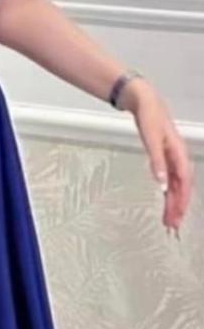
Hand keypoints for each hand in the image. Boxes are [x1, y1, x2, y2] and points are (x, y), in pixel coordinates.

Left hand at [121, 79, 194, 239]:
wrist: (145, 101)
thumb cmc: (150, 116)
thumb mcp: (151, 138)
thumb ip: (156, 161)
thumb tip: (160, 183)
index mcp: (179, 154)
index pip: (183, 184)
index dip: (181, 202)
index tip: (176, 217)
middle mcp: (178, 158)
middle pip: (181, 188)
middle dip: (178, 208)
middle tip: (171, 227)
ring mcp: (172, 158)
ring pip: (176, 186)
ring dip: (173, 202)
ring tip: (169, 220)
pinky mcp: (165, 157)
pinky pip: (170, 179)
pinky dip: (168, 192)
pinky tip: (165, 201)